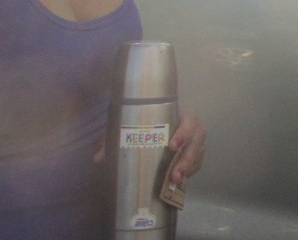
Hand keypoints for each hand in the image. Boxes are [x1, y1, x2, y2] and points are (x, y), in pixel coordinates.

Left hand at [91, 108, 205, 183]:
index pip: (188, 121)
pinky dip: (190, 173)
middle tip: (174, 175)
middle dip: (187, 159)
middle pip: (196, 141)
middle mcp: (193, 127)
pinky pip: (197, 164)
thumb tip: (99, 158)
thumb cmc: (146, 120)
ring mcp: (196, 141)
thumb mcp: (131, 124)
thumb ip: (115, 137)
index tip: (172, 146)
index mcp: (180, 114)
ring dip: (188, 169)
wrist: (158, 121)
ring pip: (198, 155)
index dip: (183, 133)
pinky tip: (179, 182)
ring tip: (176, 182)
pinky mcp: (196, 155)